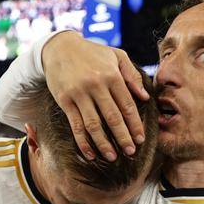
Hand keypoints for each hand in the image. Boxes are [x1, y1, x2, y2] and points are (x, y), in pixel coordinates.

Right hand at [42, 31, 149, 160]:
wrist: (59, 47)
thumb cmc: (92, 52)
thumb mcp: (116, 55)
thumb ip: (132, 75)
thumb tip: (144, 96)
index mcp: (112, 75)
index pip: (127, 105)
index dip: (135, 124)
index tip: (141, 139)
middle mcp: (96, 85)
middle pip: (112, 117)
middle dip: (123, 137)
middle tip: (131, 152)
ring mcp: (79, 94)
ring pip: (93, 125)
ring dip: (104, 143)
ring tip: (112, 157)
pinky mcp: (65, 101)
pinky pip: (75, 125)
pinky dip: (83, 142)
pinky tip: (90, 153)